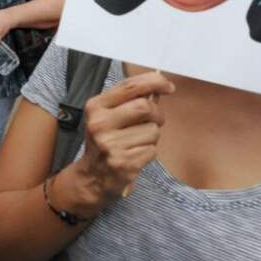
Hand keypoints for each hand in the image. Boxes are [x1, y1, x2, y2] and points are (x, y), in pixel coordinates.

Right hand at [52, 71, 171, 211]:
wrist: (92, 178)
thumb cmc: (106, 142)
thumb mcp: (107, 116)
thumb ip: (129, 100)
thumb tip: (159, 86)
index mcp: (96, 107)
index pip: (130, 86)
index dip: (154, 82)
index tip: (168, 86)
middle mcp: (99, 124)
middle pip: (145, 107)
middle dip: (157, 115)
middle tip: (154, 122)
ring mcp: (110, 144)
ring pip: (152, 131)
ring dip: (152, 137)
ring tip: (137, 143)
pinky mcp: (122, 163)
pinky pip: (152, 150)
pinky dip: (148, 153)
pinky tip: (135, 156)